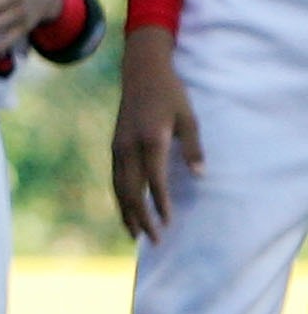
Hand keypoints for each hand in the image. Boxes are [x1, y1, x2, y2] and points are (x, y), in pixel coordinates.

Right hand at [110, 25, 202, 241]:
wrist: (140, 73)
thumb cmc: (170, 94)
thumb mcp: (188, 117)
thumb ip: (192, 147)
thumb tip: (199, 175)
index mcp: (150, 139)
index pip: (154, 180)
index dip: (161, 204)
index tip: (168, 222)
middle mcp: (129, 147)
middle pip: (131, 190)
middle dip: (141, 217)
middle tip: (154, 240)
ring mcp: (118, 147)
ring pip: (118, 188)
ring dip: (126, 212)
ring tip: (135, 234)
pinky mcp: (115, 147)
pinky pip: (115, 179)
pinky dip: (121, 198)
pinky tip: (127, 209)